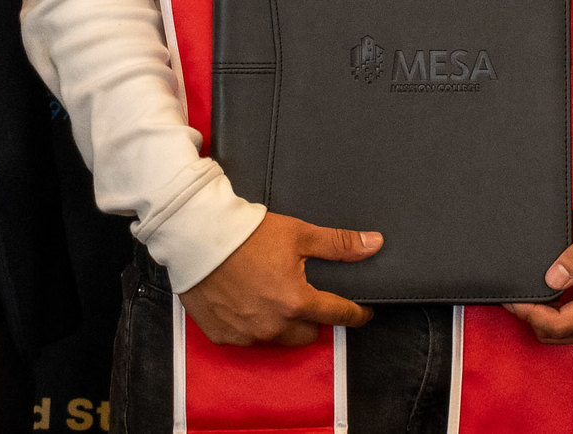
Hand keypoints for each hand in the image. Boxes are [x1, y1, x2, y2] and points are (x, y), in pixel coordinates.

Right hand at [179, 212, 381, 347]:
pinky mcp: (223, 336)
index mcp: (296, 302)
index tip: (362, 312)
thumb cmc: (248, 232)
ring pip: (277, 339)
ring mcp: (246, 334)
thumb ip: (339, 244)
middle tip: (306, 297)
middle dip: (312, 319)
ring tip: (274, 297)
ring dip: (282, 324)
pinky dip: (252, 325)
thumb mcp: (299, 233)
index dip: (355, 314)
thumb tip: (375, 244)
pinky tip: (247, 303)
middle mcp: (273, 325)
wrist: (197, 234)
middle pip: (307, 334)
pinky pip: (247, 339)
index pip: (338, 315)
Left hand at [504, 205, 572, 344]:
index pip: (560, 324)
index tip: (514, 299)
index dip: (531, 314)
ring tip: (528, 297)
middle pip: (559, 335)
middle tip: (515, 296)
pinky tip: (546, 300)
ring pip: (564, 336)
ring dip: (543, 320)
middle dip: (533, 319)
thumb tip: (552, 279)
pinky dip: (555, 319)